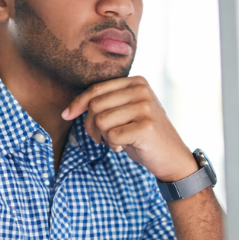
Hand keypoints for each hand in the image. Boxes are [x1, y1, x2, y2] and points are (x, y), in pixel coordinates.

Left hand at [62, 76, 197, 182]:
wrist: (171, 157)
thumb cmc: (142, 136)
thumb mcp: (125, 113)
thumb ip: (106, 104)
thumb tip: (70, 109)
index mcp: (136, 82)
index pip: (96, 89)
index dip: (78, 103)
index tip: (66, 115)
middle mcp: (142, 90)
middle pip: (95, 105)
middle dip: (91, 125)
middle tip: (102, 138)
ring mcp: (146, 107)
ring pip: (101, 121)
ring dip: (103, 137)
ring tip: (116, 141)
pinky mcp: (146, 126)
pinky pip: (112, 135)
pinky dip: (114, 145)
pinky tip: (125, 147)